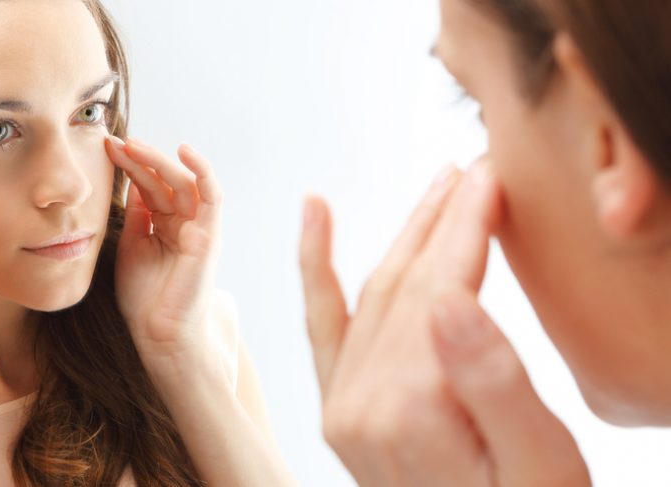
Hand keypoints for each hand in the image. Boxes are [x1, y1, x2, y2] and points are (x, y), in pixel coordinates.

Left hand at [104, 136, 222, 377]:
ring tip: (134, 145)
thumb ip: (135, 216)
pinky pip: (212, 194)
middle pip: (164, 180)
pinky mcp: (209, 234)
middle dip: (140, 158)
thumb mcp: (131, 246)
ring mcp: (199, 227)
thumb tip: (130, 182)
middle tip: (116, 142)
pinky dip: (202, 170)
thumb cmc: (145, 298)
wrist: (158, 333)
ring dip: (159, 160)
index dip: (129, 166)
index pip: (148, 187)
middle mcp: (184, 223)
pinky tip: (184, 152)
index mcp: (165, 226)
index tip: (105, 148)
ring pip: (184, 181)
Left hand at [299, 161, 590, 485]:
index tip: (490, 172)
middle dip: (441, 219)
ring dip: (405, 236)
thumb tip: (453, 300)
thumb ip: (493, 385)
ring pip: (372, 293)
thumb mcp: (539, 465)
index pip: (438, 288)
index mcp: (408, 410)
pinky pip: (323, 325)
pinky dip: (316, 268)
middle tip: (475, 169)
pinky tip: (314, 212)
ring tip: (440, 187)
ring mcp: (341, 407)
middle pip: (403, 283)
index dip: (467, 226)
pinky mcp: (341, 410)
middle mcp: (357, 405)